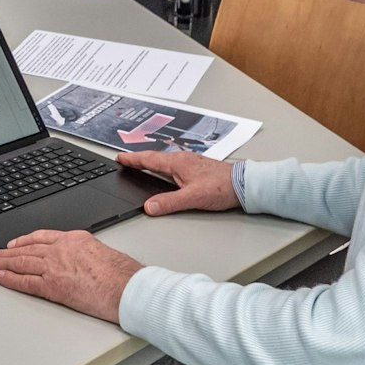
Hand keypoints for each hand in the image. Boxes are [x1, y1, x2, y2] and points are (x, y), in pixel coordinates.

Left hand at [0, 230, 141, 322]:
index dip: (24, 241)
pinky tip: (1, 278)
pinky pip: (26, 281)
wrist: (127, 287)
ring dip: (3, 263)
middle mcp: (61, 250)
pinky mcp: (53, 286)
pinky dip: (11, 279)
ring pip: (22, 263)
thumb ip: (87, 255)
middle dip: (8, 253)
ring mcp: (55, 267)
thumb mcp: (104, 253)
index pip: (42, 237)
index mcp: (75, 239)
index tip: (14, 244)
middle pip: (28, 249)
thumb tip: (83, 264)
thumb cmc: (124, 275)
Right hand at [115, 149, 239, 215]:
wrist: (245, 184)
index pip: (149, 160)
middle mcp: (183, 159)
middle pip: (155, 158)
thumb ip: (169, 202)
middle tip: (126, 159)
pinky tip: (168, 170)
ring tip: (142, 163)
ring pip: (165, 160)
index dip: (133, 159)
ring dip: (152, 161)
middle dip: (139, 159)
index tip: (120, 158)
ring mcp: (191, 162)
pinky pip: (175, 163)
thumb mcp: (193, 198)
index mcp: (177, 163)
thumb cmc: (222, 187)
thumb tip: (148, 206)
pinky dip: (164, 165)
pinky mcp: (198, 168)